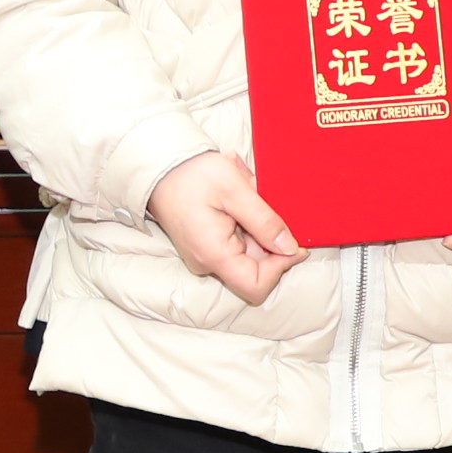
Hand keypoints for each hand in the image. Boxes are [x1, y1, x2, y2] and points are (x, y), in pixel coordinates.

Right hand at [149, 150, 307, 306]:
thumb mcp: (234, 189)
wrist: (157, 166)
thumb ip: (265, 220)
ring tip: (248, 194)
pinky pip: (236, 243)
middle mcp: (208, 262)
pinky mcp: (206, 245)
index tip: (294, 243)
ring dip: (257, 226)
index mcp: (214, 254)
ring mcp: (206, 255)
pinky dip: (245, 223)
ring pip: (248, 253)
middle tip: (267, 205)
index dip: (281, 267)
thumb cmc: (190, 174)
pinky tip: (239, 199)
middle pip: (255, 269)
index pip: (256, 285)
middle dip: (270, 239)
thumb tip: (289, 246)